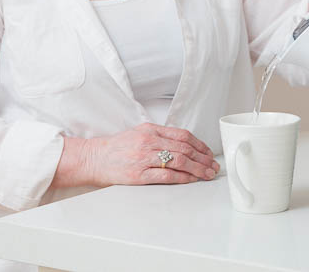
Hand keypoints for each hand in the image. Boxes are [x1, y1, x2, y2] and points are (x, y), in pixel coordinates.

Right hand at [82, 123, 219, 185]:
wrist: (95, 158)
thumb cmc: (117, 147)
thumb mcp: (139, 132)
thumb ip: (160, 135)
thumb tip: (183, 143)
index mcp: (151, 130)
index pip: (182, 135)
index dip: (200, 144)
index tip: (208, 152)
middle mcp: (149, 142)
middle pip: (184, 148)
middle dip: (203, 158)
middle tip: (213, 165)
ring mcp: (144, 158)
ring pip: (179, 161)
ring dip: (197, 168)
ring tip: (207, 174)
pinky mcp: (139, 174)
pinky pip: (167, 175)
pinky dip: (183, 178)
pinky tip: (191, 180)